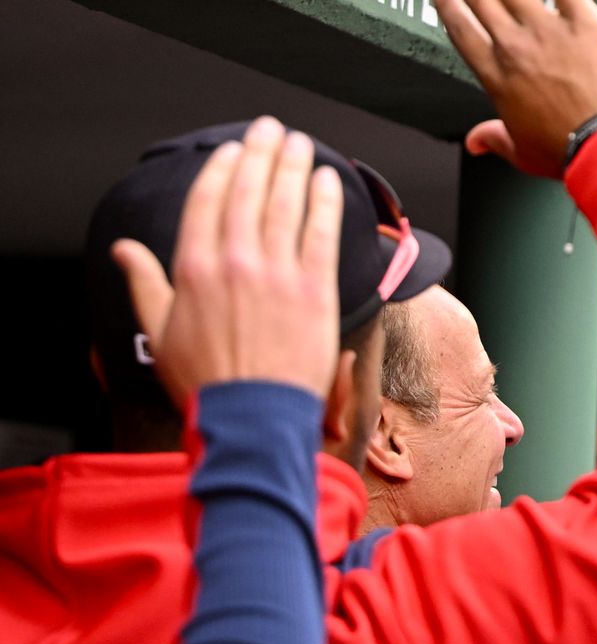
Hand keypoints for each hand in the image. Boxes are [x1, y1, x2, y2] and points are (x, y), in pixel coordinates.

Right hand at [112, 116, 343, 401]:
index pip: (207, 201)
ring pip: (285, 206)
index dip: (222, 169)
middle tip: (272, 130)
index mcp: (194, 269)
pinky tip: (327, 181)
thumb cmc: (206, 381)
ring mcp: (277, 275)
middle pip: (249, 193)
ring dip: (293, 168)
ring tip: (300, 144)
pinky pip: (321, 235)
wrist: (252, 416)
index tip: (233, 150)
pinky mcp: (315, 292)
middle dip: (261, 155)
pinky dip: (324, 204)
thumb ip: (144, 283)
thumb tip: (124, 249)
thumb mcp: (158, 331)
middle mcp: (235, 263)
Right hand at [439, 0, 596, 177]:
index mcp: (497, 76)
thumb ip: (494, 139)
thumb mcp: (522, 153)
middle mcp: (517, 47)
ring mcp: (549, 31)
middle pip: (482, 0)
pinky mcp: (585, 23)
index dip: (447, 5)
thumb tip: (477, 142)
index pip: (460, 28)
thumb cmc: (568, 151)